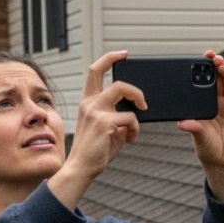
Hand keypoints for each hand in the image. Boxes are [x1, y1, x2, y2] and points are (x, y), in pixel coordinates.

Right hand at [48, 51, 144, 209]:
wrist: (81, 168)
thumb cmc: (95, 151)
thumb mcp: (107, 128)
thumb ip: (117, 117)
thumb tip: (133, 112)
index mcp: (88, 102)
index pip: (95, 72)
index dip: (110, 58)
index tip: (124, 54)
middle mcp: (89, 103)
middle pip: (110, 77)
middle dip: (131, 83)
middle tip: (142, 100)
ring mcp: (95, 111)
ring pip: (123, 91)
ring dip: (137, 102)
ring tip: (138, 119)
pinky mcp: (104, 122)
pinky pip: (130, 118)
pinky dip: (135, 129)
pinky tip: (130, 139)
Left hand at [178, 51, 223, 200]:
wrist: (223, 162)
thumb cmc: (207, 148)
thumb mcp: (199, 138)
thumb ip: (194, 128)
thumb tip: (181, 123)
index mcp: (204, 104)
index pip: (203, 82)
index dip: (204, 69)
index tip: (200, 58)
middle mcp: (217, 102)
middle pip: (218, 79)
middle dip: (217, 67)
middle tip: (214, 59)